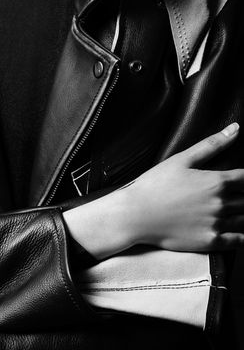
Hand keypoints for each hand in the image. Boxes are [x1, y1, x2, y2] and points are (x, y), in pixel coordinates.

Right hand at [124, 122, 243, 251]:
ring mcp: (217, 224)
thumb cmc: (156, 184)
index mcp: (216, 182)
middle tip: (237, 195)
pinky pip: (239, 241)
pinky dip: (243, 236)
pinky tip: (238, 230)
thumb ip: (212, 144)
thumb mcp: (182, 159)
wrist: (137, 214)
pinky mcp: (211, 241)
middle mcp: (221, 203)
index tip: (242, 180)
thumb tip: (236, 128)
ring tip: (237, 210)